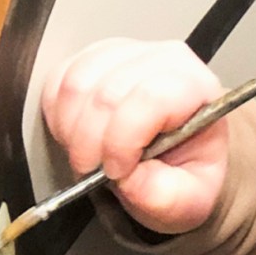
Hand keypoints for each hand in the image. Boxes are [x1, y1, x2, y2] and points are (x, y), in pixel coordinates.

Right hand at [41, 39, 228, 233]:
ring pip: (77, 85)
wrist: (176, 164)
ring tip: (88, 157)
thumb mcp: (187, 200)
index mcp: (197, 89)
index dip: (122, 141)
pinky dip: (58, 117)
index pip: (151, 98)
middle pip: (106, 93)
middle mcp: (163, 61)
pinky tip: (76, 137)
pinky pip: (58, 81)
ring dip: (72, 132)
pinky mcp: (93, 59)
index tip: (115, 171)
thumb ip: (164, 195)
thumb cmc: (185, 175)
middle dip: (91, 144)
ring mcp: (126, 54)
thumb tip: (130, 179)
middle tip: (95, 173)